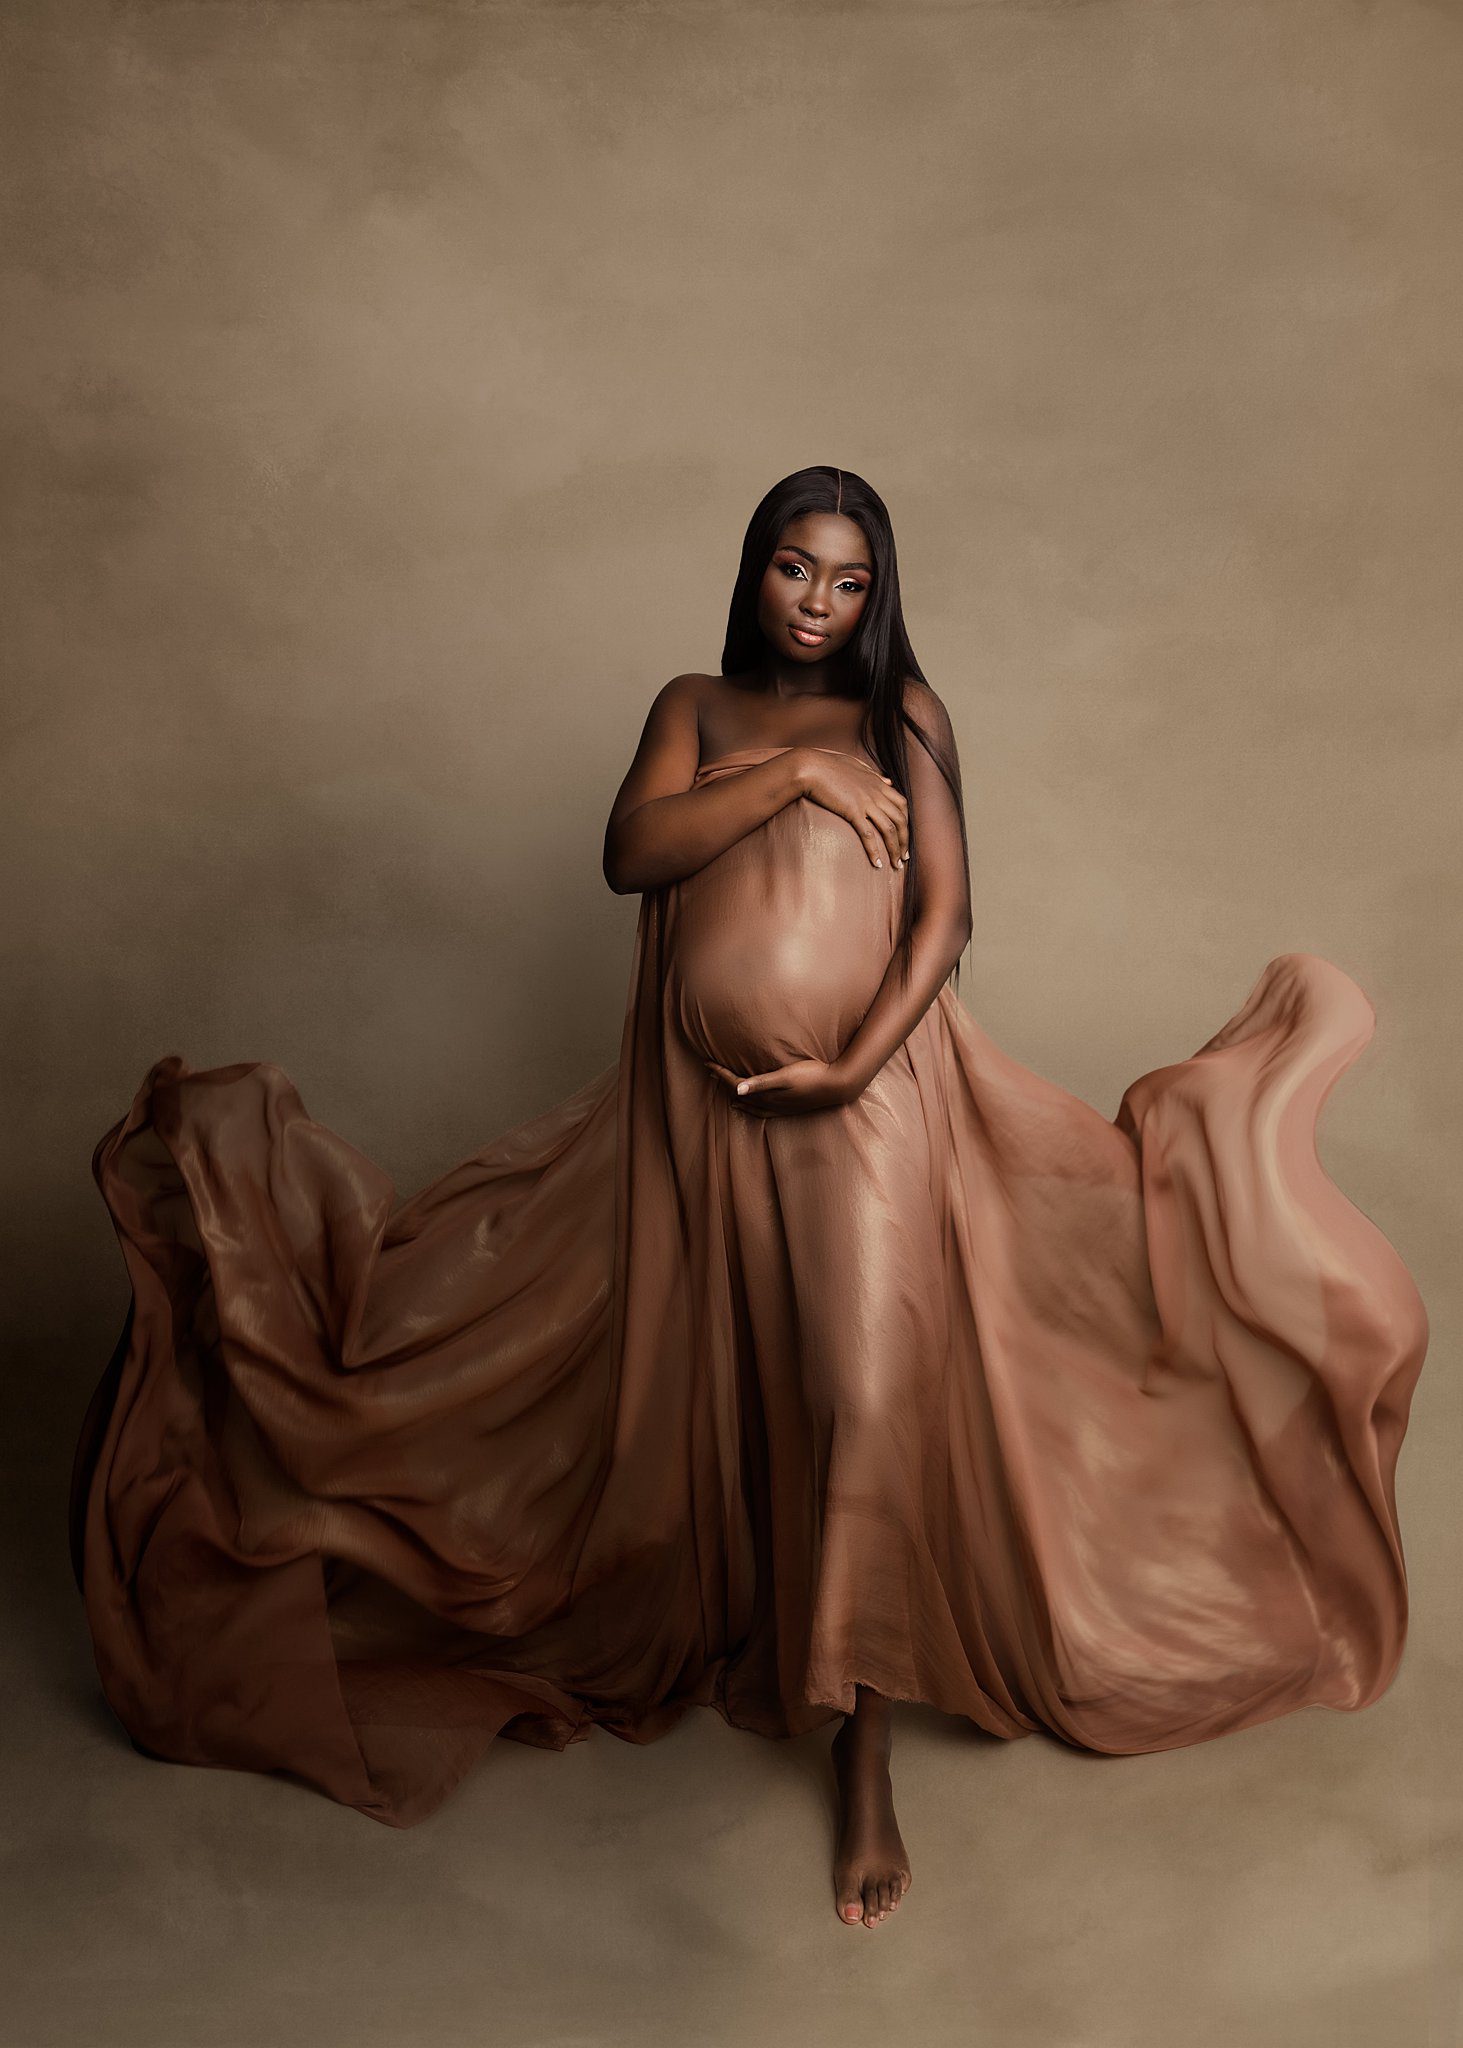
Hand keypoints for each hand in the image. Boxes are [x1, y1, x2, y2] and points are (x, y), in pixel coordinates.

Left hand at [705, 1057, 856, 1115]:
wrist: (836, 1086)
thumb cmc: (812, 1076)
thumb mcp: (785, 1077)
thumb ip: (761, 1084)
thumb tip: (737, 1092)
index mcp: (766, 1095)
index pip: (736, 1085)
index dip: (720, 1074)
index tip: (707, 1063)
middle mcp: (769, 1104)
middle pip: (739, 1094)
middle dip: (723, 1083)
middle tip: (711, 1071)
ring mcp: (778, 1107)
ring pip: (749, 1104)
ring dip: (735, 1096)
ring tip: (724, 1090)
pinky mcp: (787, 1107)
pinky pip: (761, 1111)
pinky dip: (750, 1108)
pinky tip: (750, 1105)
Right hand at [794, 750, 909, 870]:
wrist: (810, 767)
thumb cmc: (828, 765)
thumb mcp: (856, 765)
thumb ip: (874, 774)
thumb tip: (888, 780)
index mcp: (878, 783)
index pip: (902, 805)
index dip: (906, 822)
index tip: (904, 836)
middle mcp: (876, 793)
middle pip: (900, 820)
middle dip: (905, 841)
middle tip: (904, 857)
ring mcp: (866, 802)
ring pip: (889, 829)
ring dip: (895, 849)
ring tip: (896, 865)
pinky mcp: (852, 811)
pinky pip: (868, 835)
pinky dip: (874, 851)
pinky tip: (877, 864)